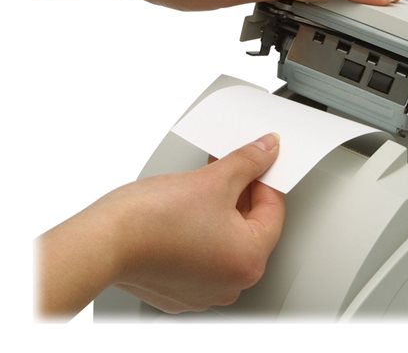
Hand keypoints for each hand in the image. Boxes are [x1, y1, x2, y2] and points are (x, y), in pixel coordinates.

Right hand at [38, 133, 283, 316]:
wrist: (102, 242)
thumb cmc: (152, 221)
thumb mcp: (213, 179)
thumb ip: (248, 161)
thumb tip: (267, 149)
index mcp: (249, 261)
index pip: (273, 210)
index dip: (264, 179)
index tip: (255, 162)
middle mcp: (231, 284)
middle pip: (249, 227)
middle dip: (240, 193)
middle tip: (227, 168)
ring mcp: (204, 290)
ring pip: (224, 240)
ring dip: (219, 211)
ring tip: (202, 186)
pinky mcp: (179, 289)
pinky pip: (201, 254)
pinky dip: (198, 232)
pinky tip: (185, 212)